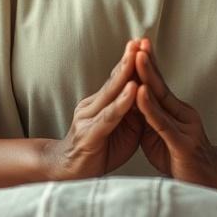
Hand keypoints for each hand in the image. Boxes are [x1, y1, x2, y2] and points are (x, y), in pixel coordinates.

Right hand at [44, 39, 145, 180]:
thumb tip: (148, 97)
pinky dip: (123, 102)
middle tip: (140, 40)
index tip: (143, 43)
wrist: (68, 175)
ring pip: (111, 93)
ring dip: (126, 73)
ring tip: (137, 56)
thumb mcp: (121, 131)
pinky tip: (133, 89)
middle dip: (128, 59)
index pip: (117, 79)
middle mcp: (92, 106)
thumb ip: (132, 114)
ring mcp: (89, 118)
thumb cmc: (97, 152)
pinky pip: (110, 116)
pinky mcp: (91, 134)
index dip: (130, 62)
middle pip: (114, 80)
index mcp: (99, 103)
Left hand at [133, 37, 216, 187]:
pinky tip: (140, 93)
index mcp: (176, 112)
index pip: (158, 84)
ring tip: (137, 57)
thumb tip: (133, 100)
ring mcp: (184, 128)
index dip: (147, 65)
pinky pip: (162, 123)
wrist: (210, 185)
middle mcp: (182, 114)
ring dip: (148, 76)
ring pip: (161, 99)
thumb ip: (150, 118)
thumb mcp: (161, 136)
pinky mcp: (181, 144)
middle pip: (161, 84)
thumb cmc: (182, 161)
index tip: (136, 45)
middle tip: (137, 41)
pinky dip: (149, 107)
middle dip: (147, 62)